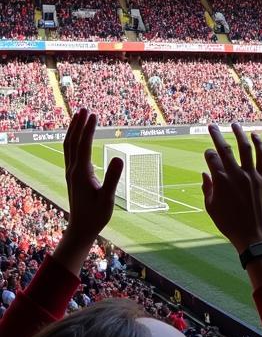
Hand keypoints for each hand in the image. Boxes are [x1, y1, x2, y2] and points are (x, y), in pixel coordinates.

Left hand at [52, 109, 122, 274]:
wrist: (81, 228)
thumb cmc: (96, 215)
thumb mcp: (108, 198)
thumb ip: (112, 177)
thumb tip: (118, 157)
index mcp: (81, 173)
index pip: (83, 145)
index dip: (88, 129)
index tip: (94, 115)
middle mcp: (72, 170)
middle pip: (72, 142)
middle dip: (78, 124)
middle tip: (84, 108)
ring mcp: (70, 173)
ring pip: (68, 146)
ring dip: (73, 130)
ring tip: (79, 116)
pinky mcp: (72, 176)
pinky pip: (70, 152)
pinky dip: (73, 140)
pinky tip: (79, 137)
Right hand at [201, 123, 261, 253]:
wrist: (253, 236)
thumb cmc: (229, 224)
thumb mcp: (211, 208)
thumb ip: (207, 188)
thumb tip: (205, 174)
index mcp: (220, 181)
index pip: (211, 158)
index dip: (207, 153)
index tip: (208, 154)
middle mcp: (236, 175)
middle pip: (225, 148)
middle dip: (216, 135)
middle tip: (211, 126)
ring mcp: (252, 176)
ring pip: (245, 148)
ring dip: (240, 133)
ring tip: (235, 124)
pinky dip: (259, 145)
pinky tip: (255, 136)